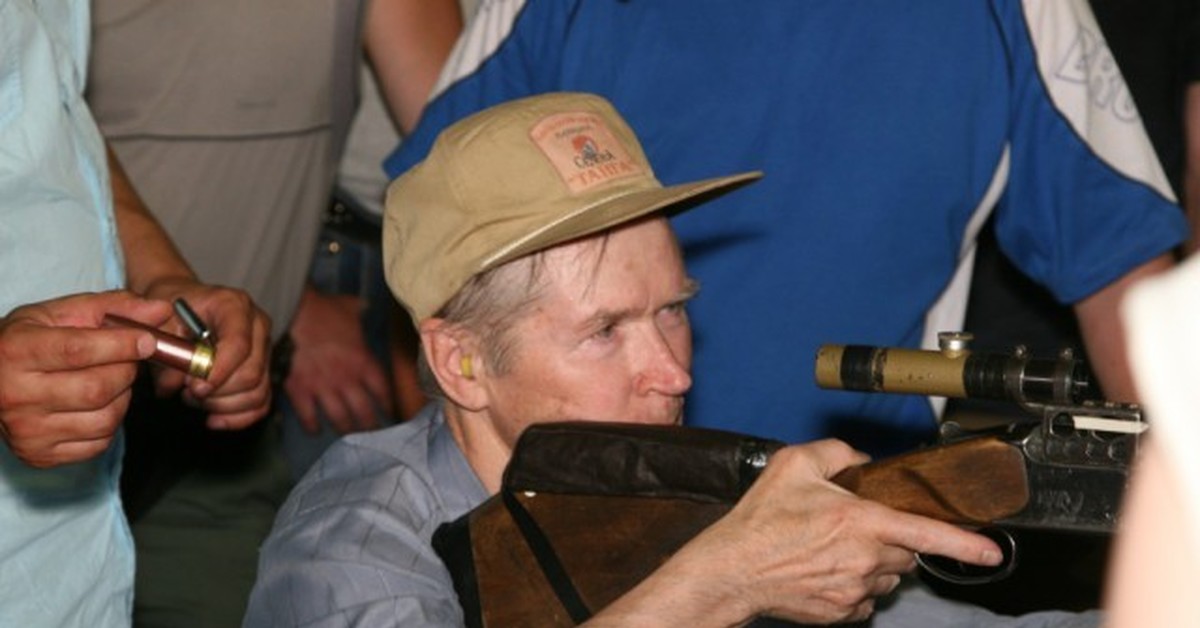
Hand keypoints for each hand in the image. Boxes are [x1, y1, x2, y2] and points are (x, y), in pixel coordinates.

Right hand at [0, 291, 170, 466]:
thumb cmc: (28, 342)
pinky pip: (99, 442)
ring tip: (109, 380)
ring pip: (105, 419)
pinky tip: (96, 405)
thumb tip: (162, 309)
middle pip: (98, 388)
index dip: (121, 345)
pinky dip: (110, 422)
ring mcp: (27, 431)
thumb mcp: (60, 314)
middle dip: (126, 370)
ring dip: (123, 397)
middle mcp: (16, 395)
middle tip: (126, 359)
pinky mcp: (40, 455)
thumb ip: (113, 307)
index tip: (147, 339)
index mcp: (16, 352)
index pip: (78, 350)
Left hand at [142, 278, 271, 429]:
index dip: (218, 371)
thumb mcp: (157, 322)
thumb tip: (173, 383)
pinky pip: (260, 403)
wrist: (178, 305)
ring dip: (221, 405)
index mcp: (233, 305)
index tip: (194, 387)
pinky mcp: (263, 370)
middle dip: (216, 392)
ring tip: (193, 396)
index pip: (238, 344)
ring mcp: (263, 349)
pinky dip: (236, 417)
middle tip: (186, 391)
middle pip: (251, 373)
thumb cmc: (169, 311)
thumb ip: (164, 350)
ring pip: (256, 392)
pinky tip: (212, 418)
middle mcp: (256, 326)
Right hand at [284, 289, 393, 433]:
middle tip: (374, 434)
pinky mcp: (299, 391)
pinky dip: (312, 425)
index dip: (388, 404)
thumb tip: (367, 305)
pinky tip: (316, 430)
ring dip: (346, 430)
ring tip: (350, 437)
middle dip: (371, 426)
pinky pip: (309, 415)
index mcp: (362, 361)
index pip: (382, 390)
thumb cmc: (322, 309)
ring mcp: (323, 388)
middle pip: (364, 411)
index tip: (391, 413)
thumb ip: (360, 310)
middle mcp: (346, 380)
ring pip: (339, 418)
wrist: (290, 313)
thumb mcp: (349, 307)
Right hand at [597, 439, 1002, 625]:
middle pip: (905, 553)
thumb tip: (860, 459)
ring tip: (831, 550)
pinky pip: (866, 599)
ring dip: (873, 563)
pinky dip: (854, 585)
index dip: (965, 544)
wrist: (730, 571)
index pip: (926, 534)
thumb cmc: (760, 520)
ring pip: (887, 577)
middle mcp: (865, 560)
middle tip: (854, 527)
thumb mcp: (793, 465)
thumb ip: (836, 451)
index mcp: (860, 521)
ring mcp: (855, 592)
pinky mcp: (842, 614)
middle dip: (891, 539)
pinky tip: (823, 571)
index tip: (992, 551)